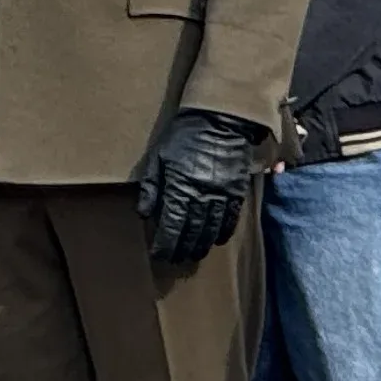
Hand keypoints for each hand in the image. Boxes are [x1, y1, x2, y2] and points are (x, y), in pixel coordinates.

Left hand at [134, 108, 270, 272]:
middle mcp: (202, 195)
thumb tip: (143, 213)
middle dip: (183, 248)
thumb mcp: (158, 158)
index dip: (165, 244)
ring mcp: (222, 194)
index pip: (171, 225)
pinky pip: (232, 216)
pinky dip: (225, 230)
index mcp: (179, 188)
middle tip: (176, 260)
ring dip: (202, 244)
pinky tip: (218, 240)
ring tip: (195, 254)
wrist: (220, 120)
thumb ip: (151, 187)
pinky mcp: (237, 190)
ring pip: (212, 228)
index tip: (160, 255)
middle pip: (192, 231)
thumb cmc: (184, 137)